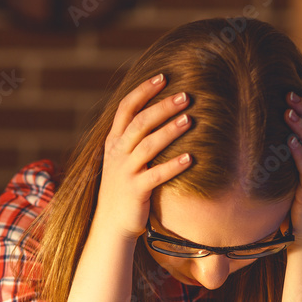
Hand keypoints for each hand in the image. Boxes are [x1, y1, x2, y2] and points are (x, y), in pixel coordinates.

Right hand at [95, 74, 192, 240]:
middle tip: (186, 95)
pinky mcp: (135, 191)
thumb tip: (158, 112)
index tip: (163, 77)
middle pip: (140, 122)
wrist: (111, 224)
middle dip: (162, 106)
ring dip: (170, 130)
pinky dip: (173, 165)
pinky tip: (190, 158)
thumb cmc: (124, 188)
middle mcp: (117, 153)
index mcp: (114, 142)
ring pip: (147, 145)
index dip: (143, 91)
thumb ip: (134, 137)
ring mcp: (125, 172)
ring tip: (190, 119)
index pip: (126, 108)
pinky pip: (156, 175)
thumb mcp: (122, 159)